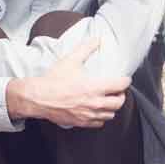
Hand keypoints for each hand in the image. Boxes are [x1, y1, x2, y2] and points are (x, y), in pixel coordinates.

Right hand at [8, 36, 129, 127]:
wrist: (39, 97)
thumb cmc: (54, 80)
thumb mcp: (70, 60)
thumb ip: (86, 49)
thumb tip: (96, 40)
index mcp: (94, 87)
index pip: (120, 85)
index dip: (125, 81)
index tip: (125, 79)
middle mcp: (94, 103)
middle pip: (119, 103)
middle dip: (121, 95)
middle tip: (118, 91)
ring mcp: (88, 114)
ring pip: (110, 114)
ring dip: (112, 107)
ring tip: (109, 101)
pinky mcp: (82, 122)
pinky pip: (99, 123)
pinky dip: (101, 117)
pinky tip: (98, 111)